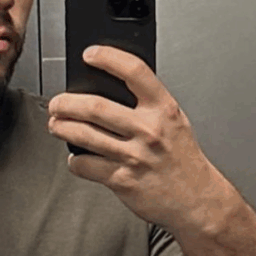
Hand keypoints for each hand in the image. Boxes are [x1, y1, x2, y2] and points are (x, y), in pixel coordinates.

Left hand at [47, 45, 229, 231]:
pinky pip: (85, 164)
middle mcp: (149, 130)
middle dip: (65, 103)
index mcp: (164, 109)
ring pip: (83, 134)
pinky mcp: (122, 180)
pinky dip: (75, 161)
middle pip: (95, 106)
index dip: (108, 58)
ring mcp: (135, 156)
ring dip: (61, 127)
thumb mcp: (175, 122)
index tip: (90, 54)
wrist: (198, 201)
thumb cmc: (182, 160)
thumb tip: (109, 86)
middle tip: (57, 103)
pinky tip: (79, 158)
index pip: (134, 72)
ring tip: (56, 125)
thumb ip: (148, 104)